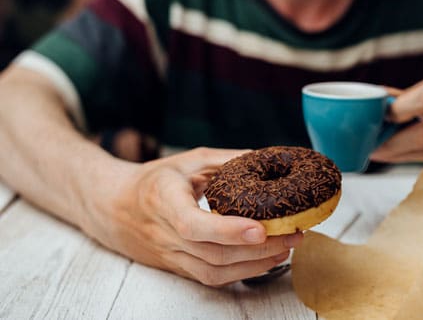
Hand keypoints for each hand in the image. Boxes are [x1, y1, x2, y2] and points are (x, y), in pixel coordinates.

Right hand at [79, 147, 302, 286]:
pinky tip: (266, 260)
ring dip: (255, 265)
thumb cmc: (155, 180)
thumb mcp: (188, 161)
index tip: (260, 229)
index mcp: (163, 200)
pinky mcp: (178, 268)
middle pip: (213, 254)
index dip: (227, 231)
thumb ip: (227, 161)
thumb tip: (268, 160)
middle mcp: (166, 233)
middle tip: (293, 235)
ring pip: (215, 272)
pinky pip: (211, 278)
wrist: (114, 208)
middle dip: (258, 250)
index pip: (193, 225)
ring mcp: (171, 255)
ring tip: (286, 249)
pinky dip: (242, 273)